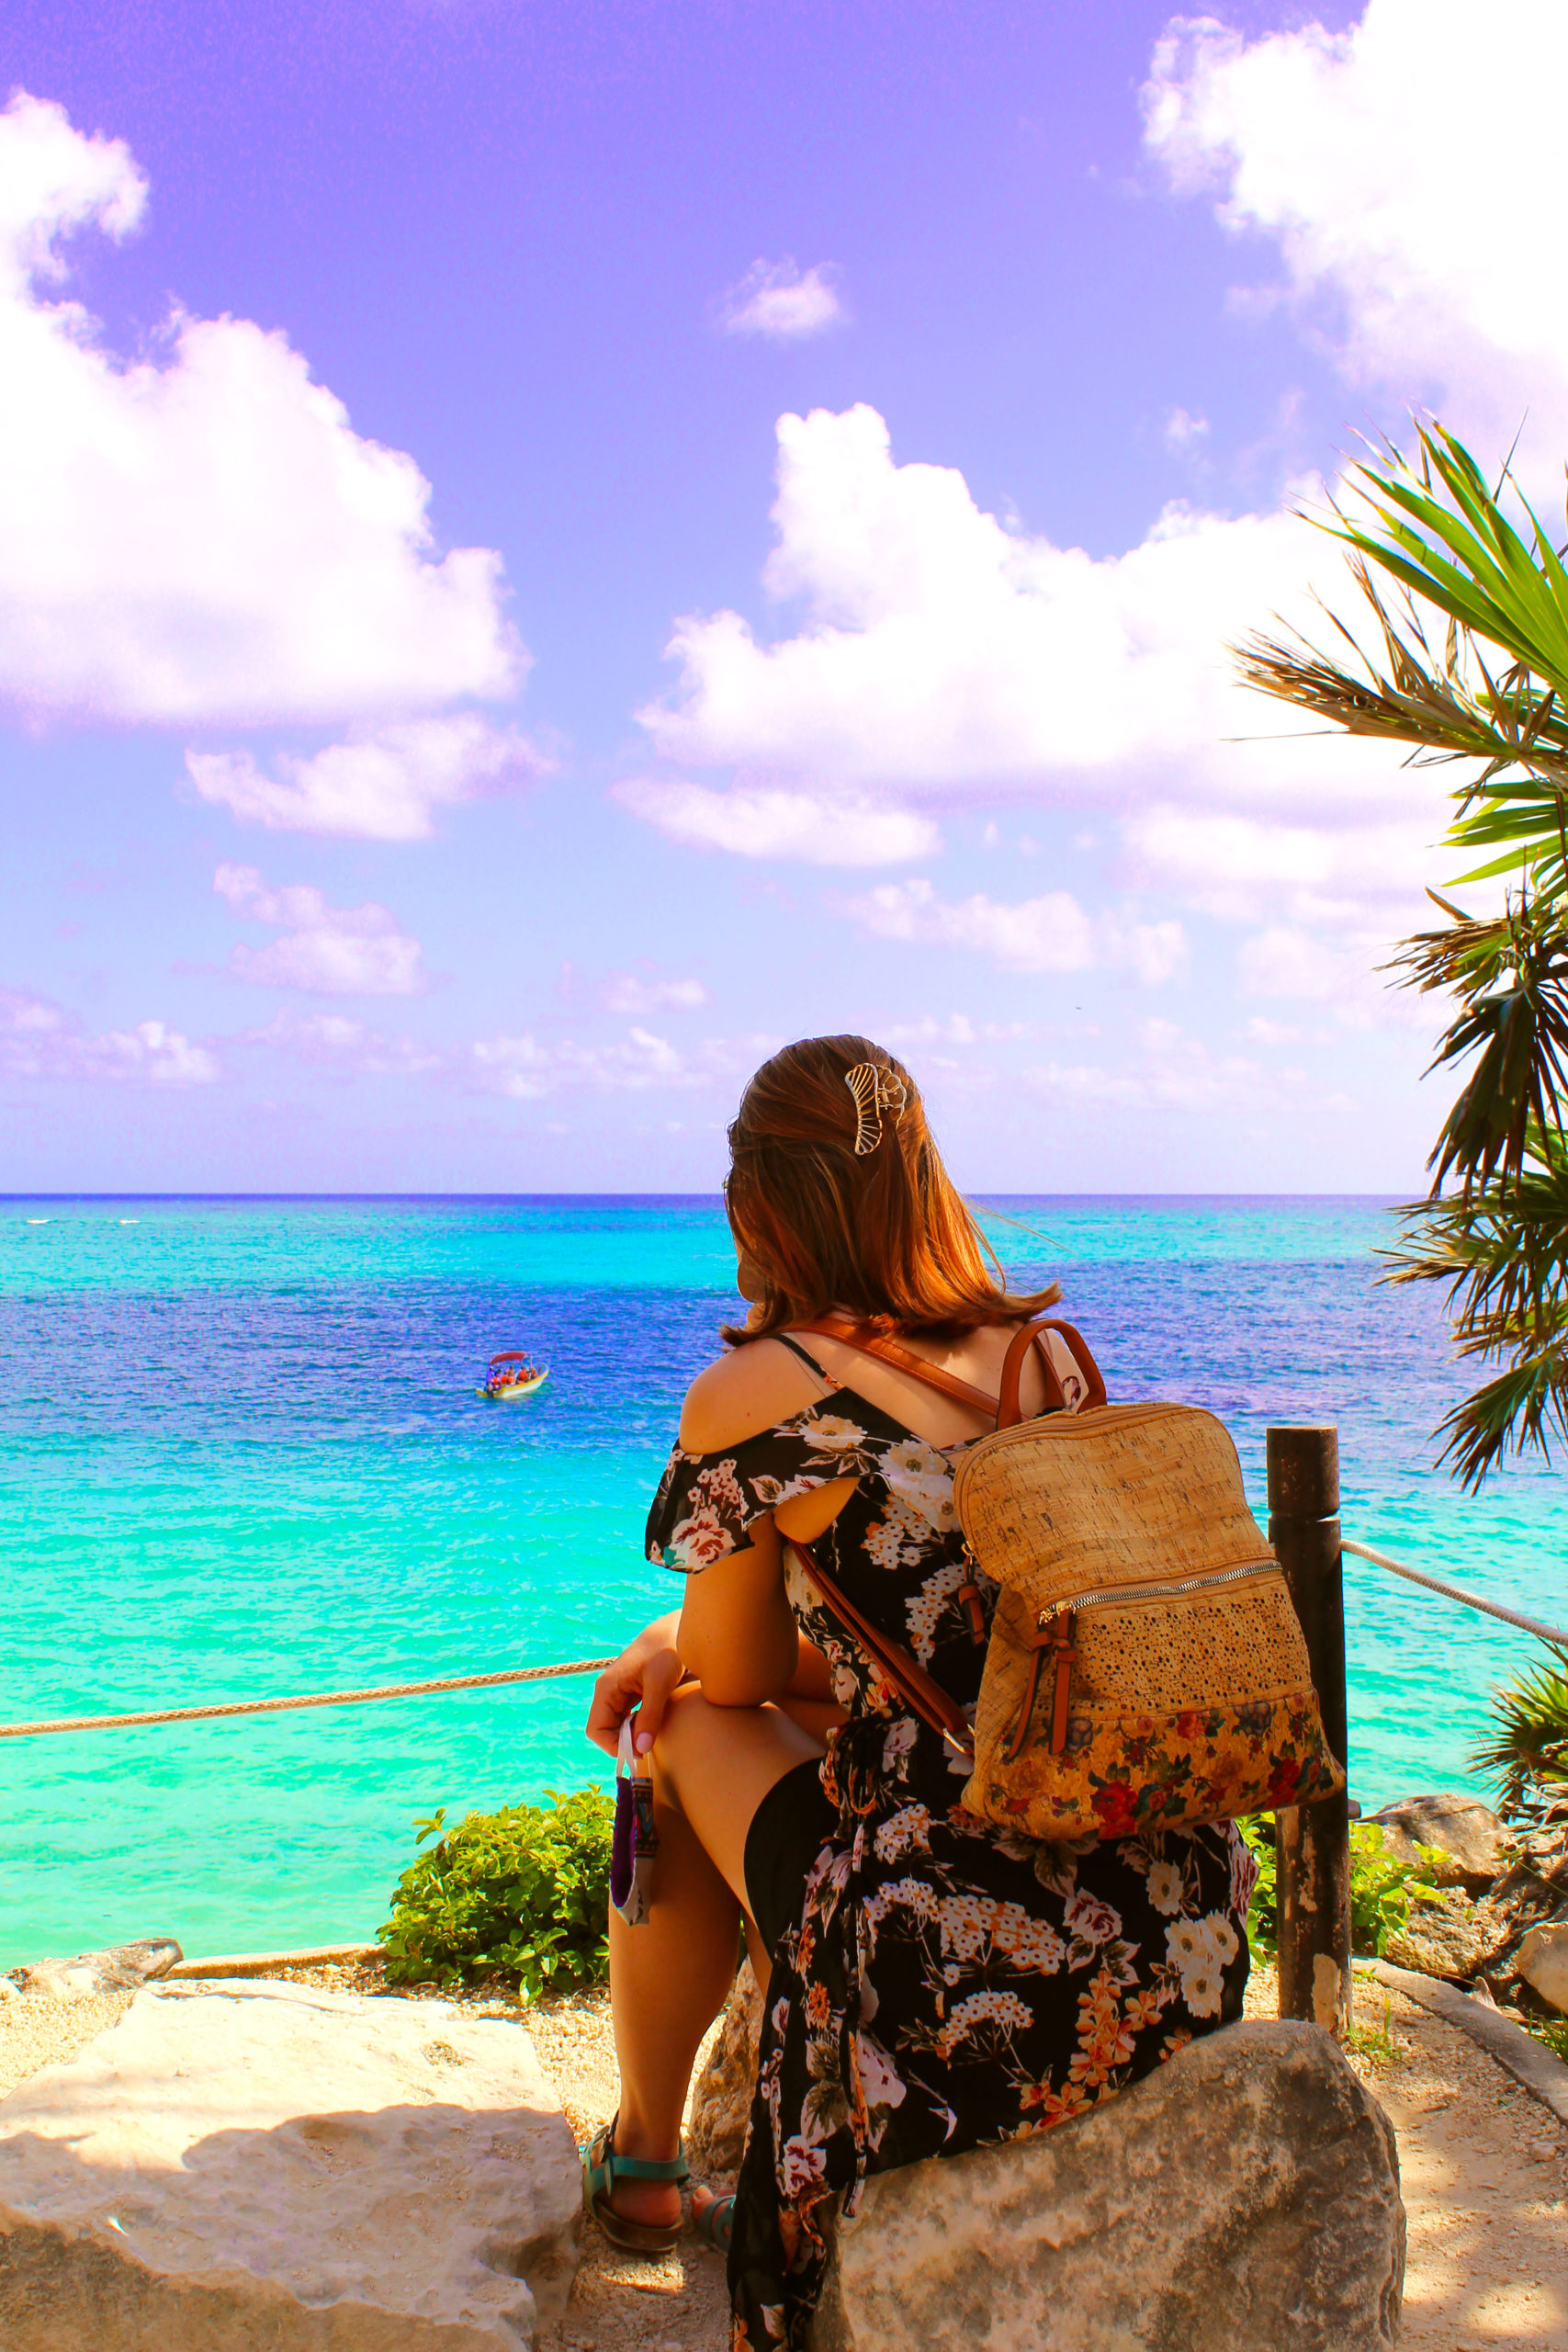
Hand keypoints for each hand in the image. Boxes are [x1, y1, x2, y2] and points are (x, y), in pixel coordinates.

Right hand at [585, 1621, 685, 1757]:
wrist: (678, 1629)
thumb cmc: (667, 1650)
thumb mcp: (661, 1684)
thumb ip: (650, 1716)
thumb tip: (641, 1748)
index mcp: (607, 1688)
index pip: (597, 1730)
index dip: (614, 1746)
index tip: (640, 1751)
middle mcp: (608, 1691)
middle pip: (606, 1730)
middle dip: (624, 1743)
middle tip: (649, 1747)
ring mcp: (619, 1692)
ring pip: (617, 1726)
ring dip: (631, 1736)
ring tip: (652, 1736)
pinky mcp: (632, 1693)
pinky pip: (628, 1718)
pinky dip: (638, 1726)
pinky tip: (654, 1725)